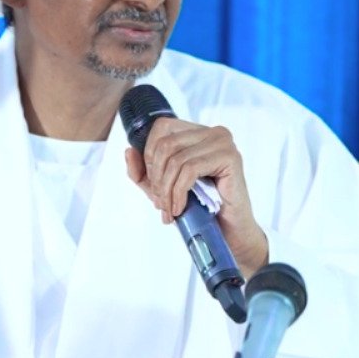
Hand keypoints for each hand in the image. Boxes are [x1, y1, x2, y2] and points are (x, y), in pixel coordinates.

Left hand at [124, 118, 269, 276]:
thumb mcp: (161, 188)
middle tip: (160, 203)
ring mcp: (223, 142)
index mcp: (197, 132)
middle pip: (166, 144)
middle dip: (157, 177)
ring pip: (176, 159)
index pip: (161, 127)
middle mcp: (212, 131)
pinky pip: (190, 169)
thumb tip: (128, 150)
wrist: (229, 231)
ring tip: (169, 210)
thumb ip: (142, 171)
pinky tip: (180, 208)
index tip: (153, 183)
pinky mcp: (230, 157)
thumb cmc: (199, 207)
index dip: (149, 154)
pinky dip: (179, 192)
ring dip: (166, 189)